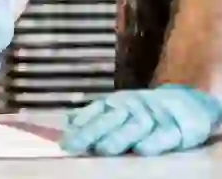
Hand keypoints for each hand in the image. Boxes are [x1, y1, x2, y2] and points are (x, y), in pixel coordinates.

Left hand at [60, 86, 221, 155]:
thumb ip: (93, 117)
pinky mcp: (176, 128)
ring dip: (119, 137)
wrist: (186, 103)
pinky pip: (164, 136)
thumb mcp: (117, 110)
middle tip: (75, 146)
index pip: (94, 112)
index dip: (79, 125)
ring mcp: (154, 115)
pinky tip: (141, 149)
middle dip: (90, 132)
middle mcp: (132, 106)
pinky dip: (153, 142)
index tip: (64, 141)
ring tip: (103, 149)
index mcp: (115, 103)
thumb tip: (67, 121)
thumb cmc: (143, 111)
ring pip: (135, 125)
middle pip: (110, 119)